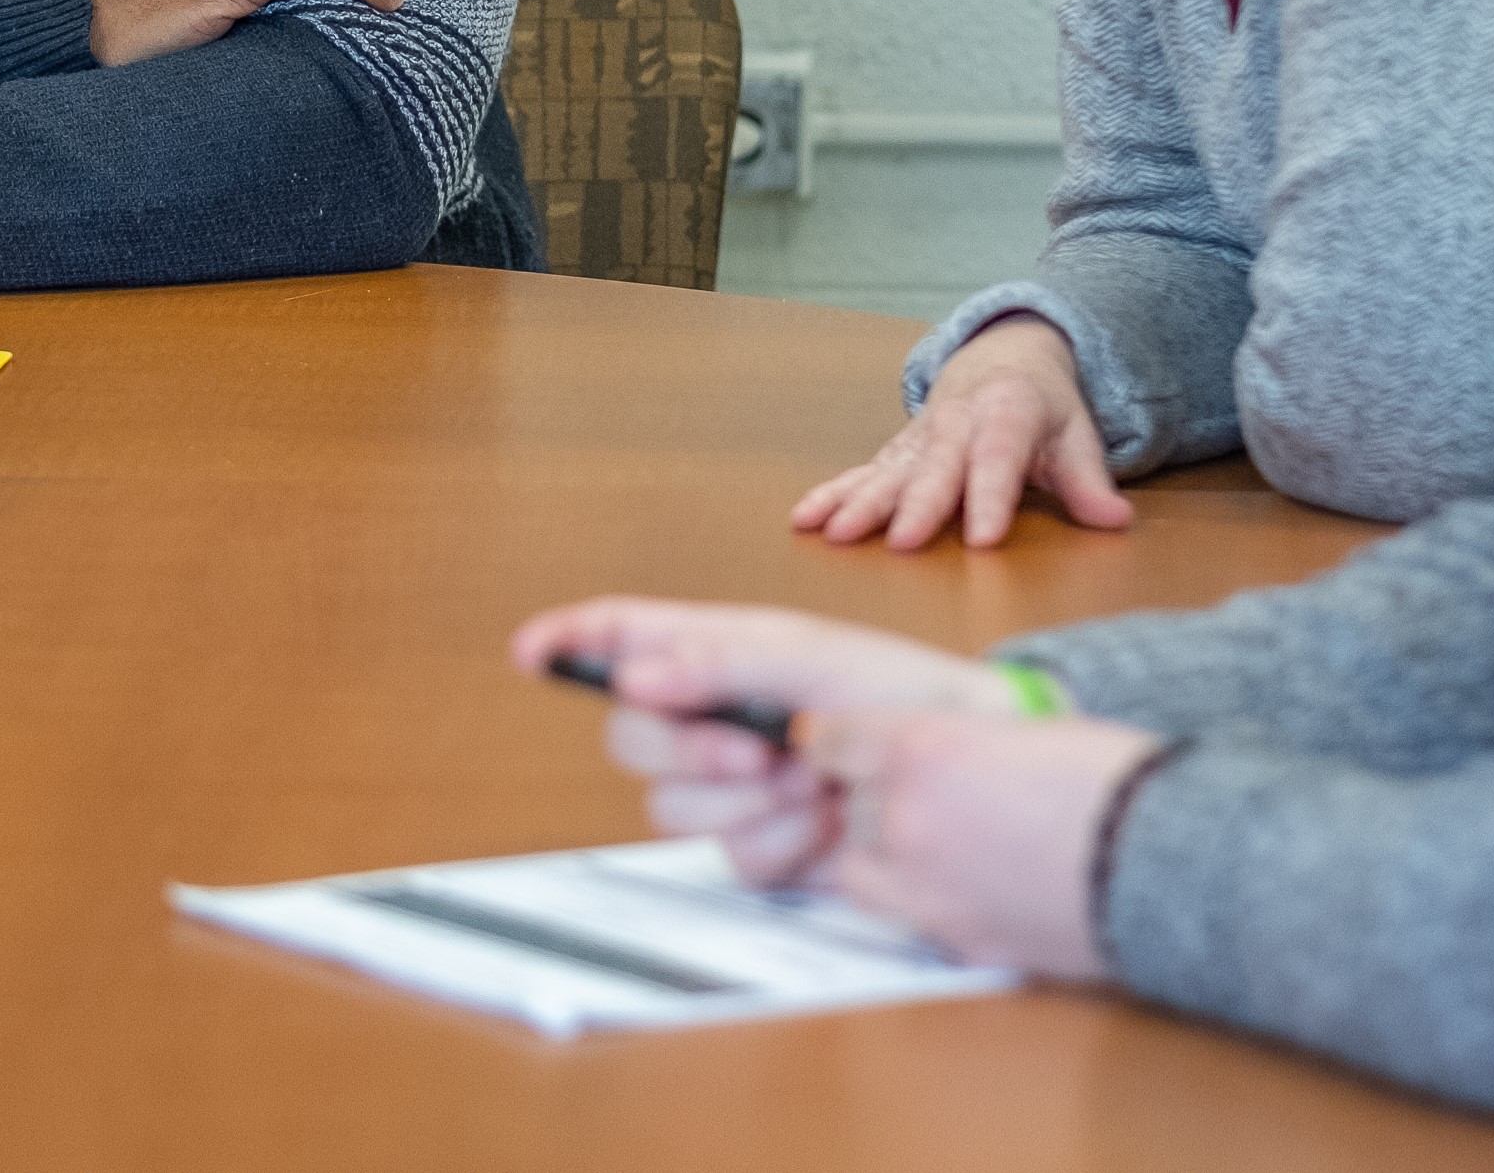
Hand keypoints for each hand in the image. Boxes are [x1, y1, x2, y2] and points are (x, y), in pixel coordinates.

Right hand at [508, 597, 1012, 888]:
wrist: (963, 782)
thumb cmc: (903, 695)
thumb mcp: (813, 656)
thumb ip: (717, 660)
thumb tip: (634, 675)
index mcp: (720, 653)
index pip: (624, 637)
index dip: (571, 641)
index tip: (530, 652)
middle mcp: (714, 719)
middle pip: (631, 736)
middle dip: (685, 749)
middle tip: (755, 748)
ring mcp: (733, 789)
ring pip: (670, 808)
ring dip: (744, 800)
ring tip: (812, 781)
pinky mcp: (761, 848)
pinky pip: (728, 856)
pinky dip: (778, 842)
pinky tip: (823, 824)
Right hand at [791, 313, 1132, 550]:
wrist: (999, 357)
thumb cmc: (1042, 409)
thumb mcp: (1076, 436)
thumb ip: (1089, 481)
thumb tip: (1115, 519)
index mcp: (1006, 413)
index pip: (998, 458)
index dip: (991, 498)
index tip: (983, 539)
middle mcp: (955, 423)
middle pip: (936, 468)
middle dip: (918, 505)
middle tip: (903, 542)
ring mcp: (920, 437)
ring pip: (889, 472)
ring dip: (860, 502)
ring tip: (837, 533)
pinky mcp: (896, 453)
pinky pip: (862, 473)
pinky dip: (832, 495)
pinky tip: (805, 519)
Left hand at [801, 705, 1163, 981]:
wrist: (1167, 859)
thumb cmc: (1116, 779)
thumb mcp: (1020, 726)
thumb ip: (955, 739)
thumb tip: (928, 746)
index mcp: (921, 749)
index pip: (829, 742)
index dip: (839, 744)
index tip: (844, 747)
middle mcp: (906, 818)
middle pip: (847, 808)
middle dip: (874, 801)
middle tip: (922, 797)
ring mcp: (925, 886)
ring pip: (858, 871)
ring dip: (883, 855)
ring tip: (938, 843)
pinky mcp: (956, 938)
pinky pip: (909, 917)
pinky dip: (924, 900)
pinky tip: (970, 884)